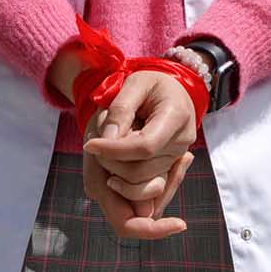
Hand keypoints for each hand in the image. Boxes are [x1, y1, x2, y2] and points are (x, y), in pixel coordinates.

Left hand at [80, 70, 201, 239]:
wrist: (173, 92)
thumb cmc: (152, 84)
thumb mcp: (135, 83)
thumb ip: (121, 109)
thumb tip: (107, 140)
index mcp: (176, 117)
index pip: (144, 146)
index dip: (114, 150)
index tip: (89, 144)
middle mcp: (181, 143)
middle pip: (142, 170)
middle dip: (111, 163)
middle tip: (92, 145)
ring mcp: (177, 159)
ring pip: (143, 183)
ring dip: (116, 173)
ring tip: (102, 151)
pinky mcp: (170, 168)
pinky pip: (148, 188)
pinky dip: (126, 184)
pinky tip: (110, 173)